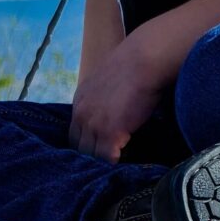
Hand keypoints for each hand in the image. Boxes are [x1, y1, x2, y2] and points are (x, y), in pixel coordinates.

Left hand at [69, 33, 162, 162]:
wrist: (145, 59)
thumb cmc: (135, 63)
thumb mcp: (108, 78)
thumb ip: (103, 96)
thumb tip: (114, 107)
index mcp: (80, 99)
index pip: (74, 132)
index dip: (87, 140)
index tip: (100, 145)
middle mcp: (81, 113)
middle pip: (79, 147)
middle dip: (92, 153)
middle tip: (108, 158)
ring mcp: (93, 125)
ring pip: (91, 156)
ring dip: (103, 159)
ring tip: (117, 162)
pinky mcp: (109, 134)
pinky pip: (108, 159)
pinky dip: (116, 161)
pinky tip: (126, 157)